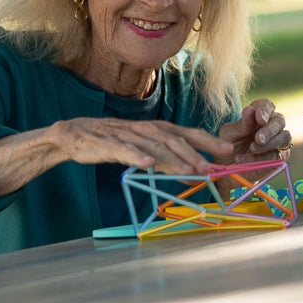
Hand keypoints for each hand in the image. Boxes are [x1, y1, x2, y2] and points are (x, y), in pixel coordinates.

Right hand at [56, 117, 231, 175]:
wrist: (74, 134)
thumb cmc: (113, 141)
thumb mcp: (143, 146)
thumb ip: (166, 157)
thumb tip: (194, 173)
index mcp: (155, 129)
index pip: (186, 133)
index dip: (207, 141)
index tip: (227, 150)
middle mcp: (145, 129)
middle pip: (174, 141)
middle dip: (194, 155)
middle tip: (211, 169)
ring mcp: (127, 136)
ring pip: (153, 147)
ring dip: (173, 160)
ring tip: (189, 171)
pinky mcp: (107, 144)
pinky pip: (124, 150)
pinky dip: (136, 156)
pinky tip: (147, 165)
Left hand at [216, 98, 291, 165]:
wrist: (227, 168)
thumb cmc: (228, 146)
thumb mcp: (228, 135)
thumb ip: (240, 125)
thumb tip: (249, 110)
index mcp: (257, 115)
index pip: (267, 106)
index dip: (265, 110)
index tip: (259, 118)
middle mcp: (270, 126)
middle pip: (279, 120)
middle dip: (269, 130)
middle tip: (258, 139)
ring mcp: (277, 141)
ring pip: (285, 137)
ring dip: (270, 143)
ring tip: (252, 149)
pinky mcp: (279, 157)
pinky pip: (277, 155)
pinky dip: (263, 158)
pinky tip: (246, 160)